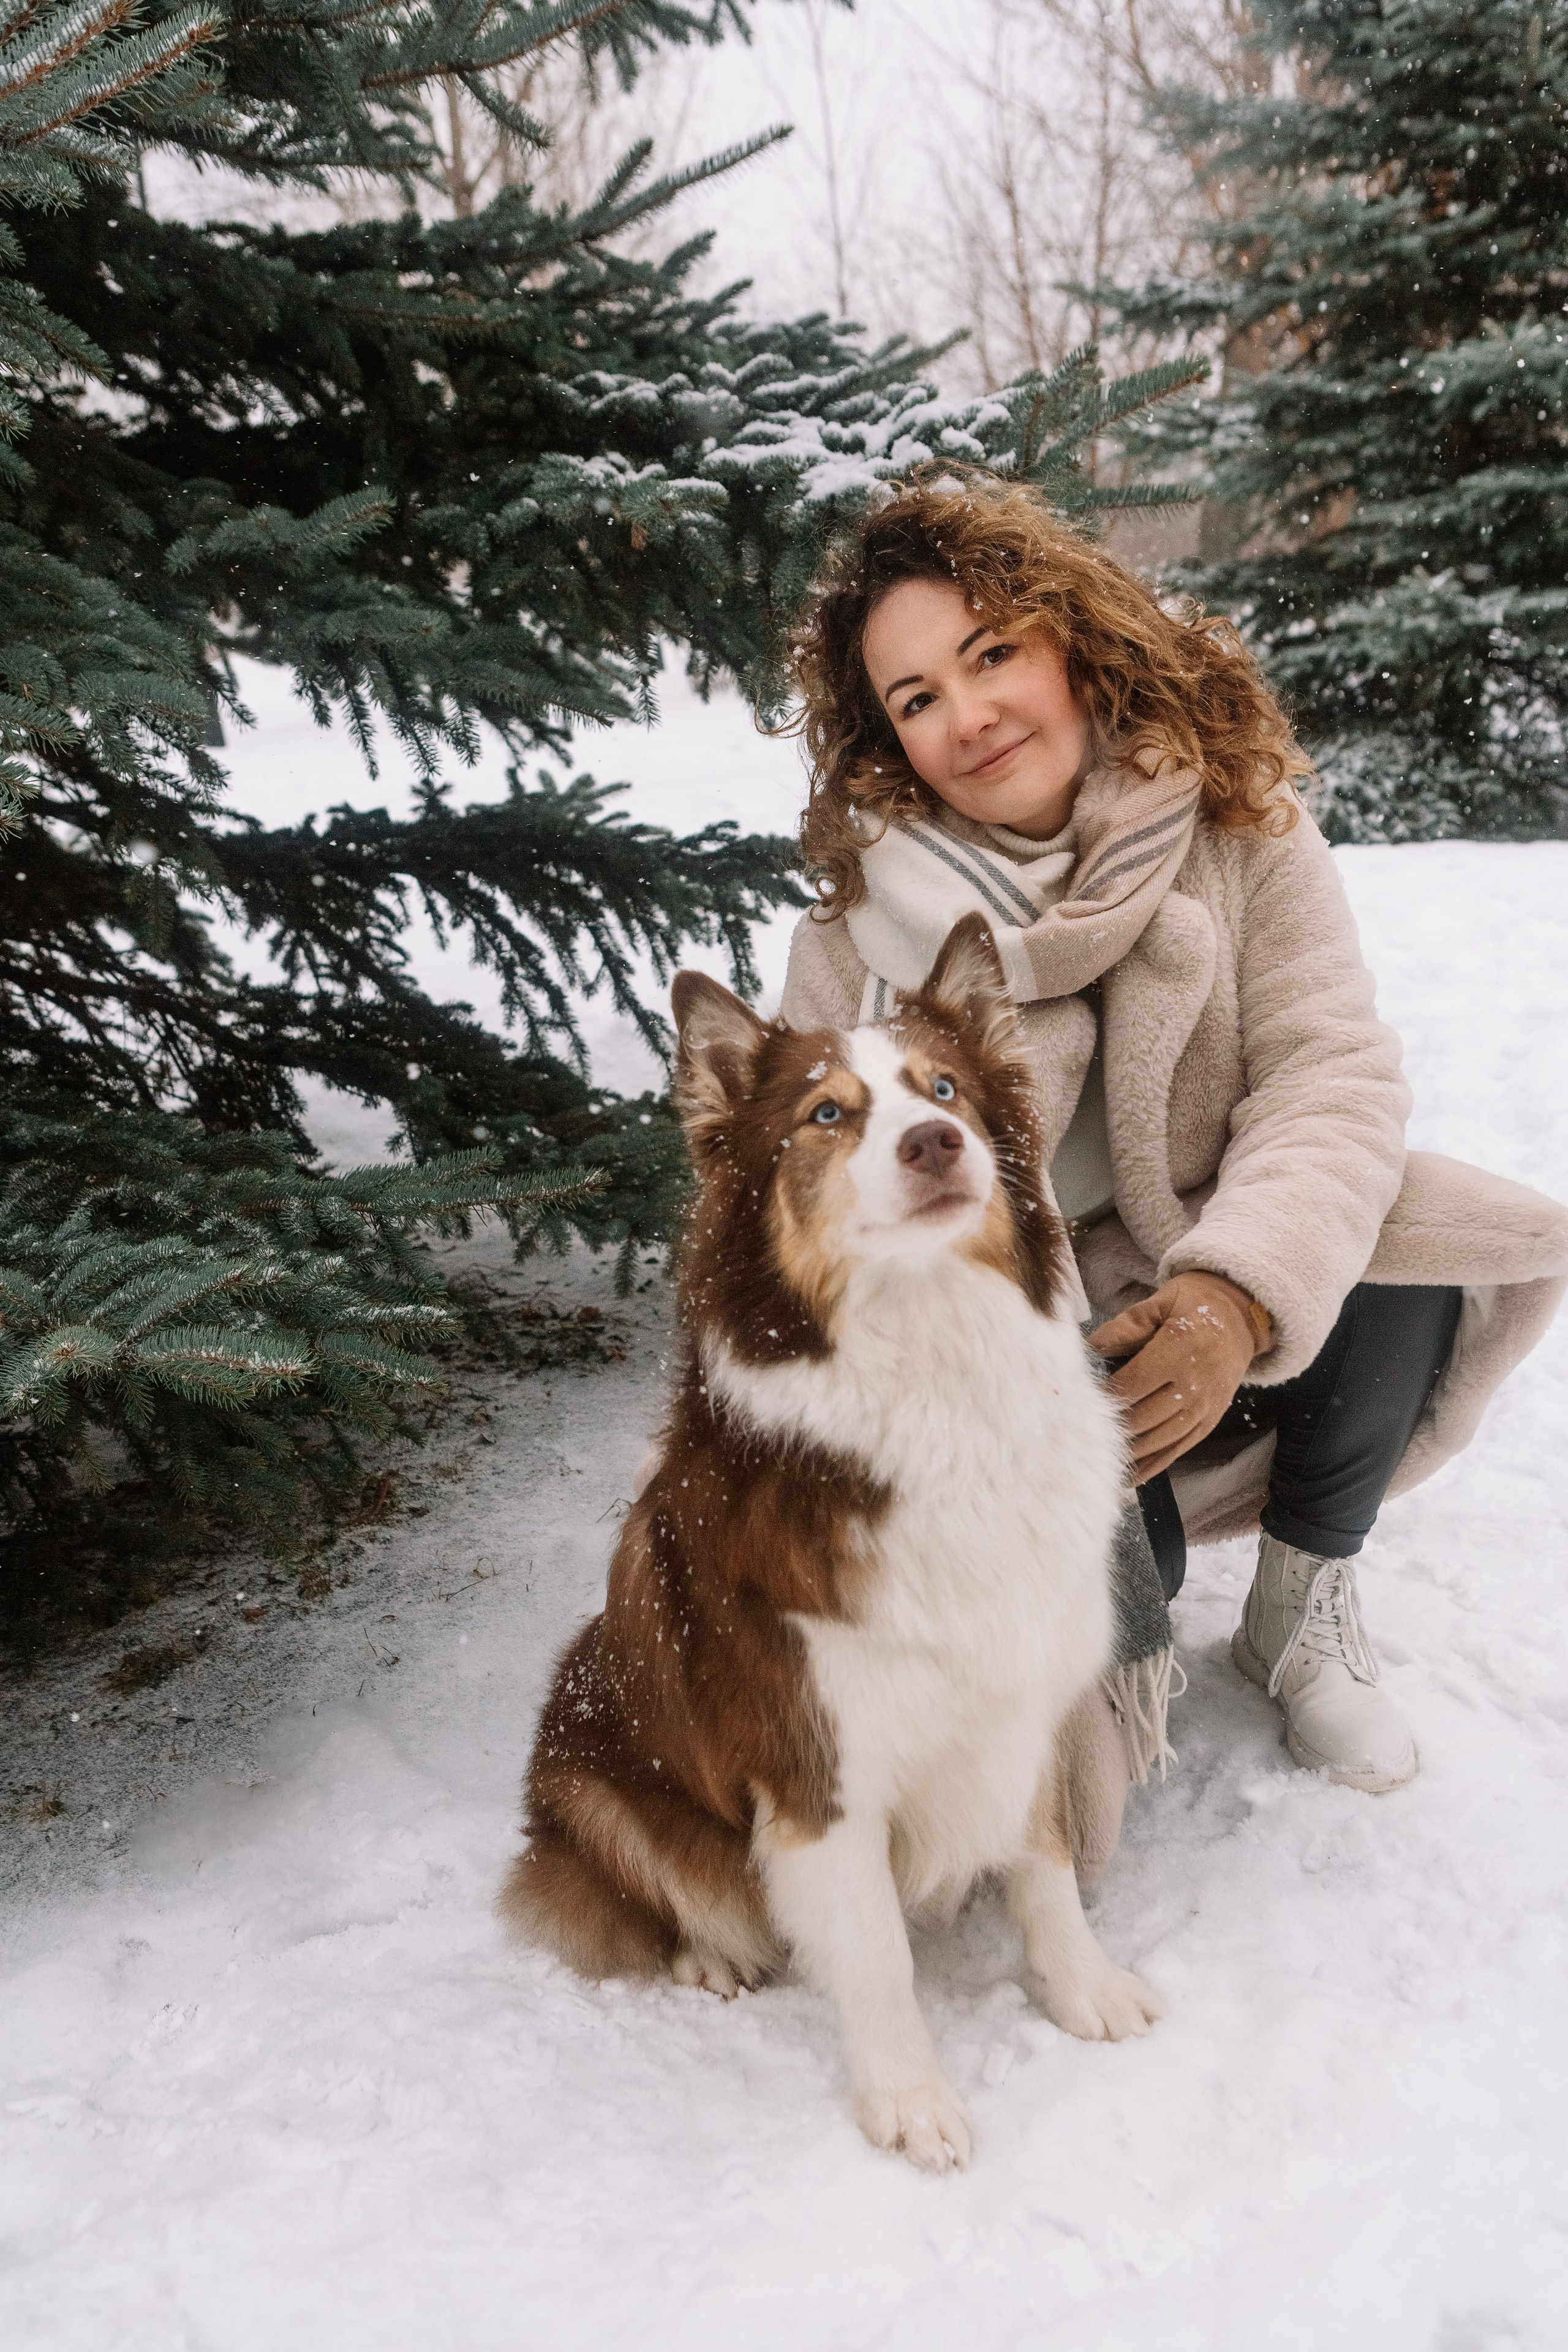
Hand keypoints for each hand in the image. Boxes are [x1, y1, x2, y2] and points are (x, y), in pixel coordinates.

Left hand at [1087, 1272, 1271, 1482]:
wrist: (1241, 1317)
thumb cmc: (1194, 1304)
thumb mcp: (1160, 1302)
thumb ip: (1126, 1326)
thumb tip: (1090, 1347)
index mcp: (1180, 1348)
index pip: (1134, 1383)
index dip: (1106, 1396)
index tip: (1082, 1402)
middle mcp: (1196, 1382)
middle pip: (1145, 1416)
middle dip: (1113, 1426)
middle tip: (1082, 1432)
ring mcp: (1206, 1405)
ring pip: (1161, 1438)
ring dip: (1130, 1451)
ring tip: (1099, 1457)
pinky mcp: (1211, 1420)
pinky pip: (1180, 1448)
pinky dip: (1154, 1464)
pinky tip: (1131, 1475)